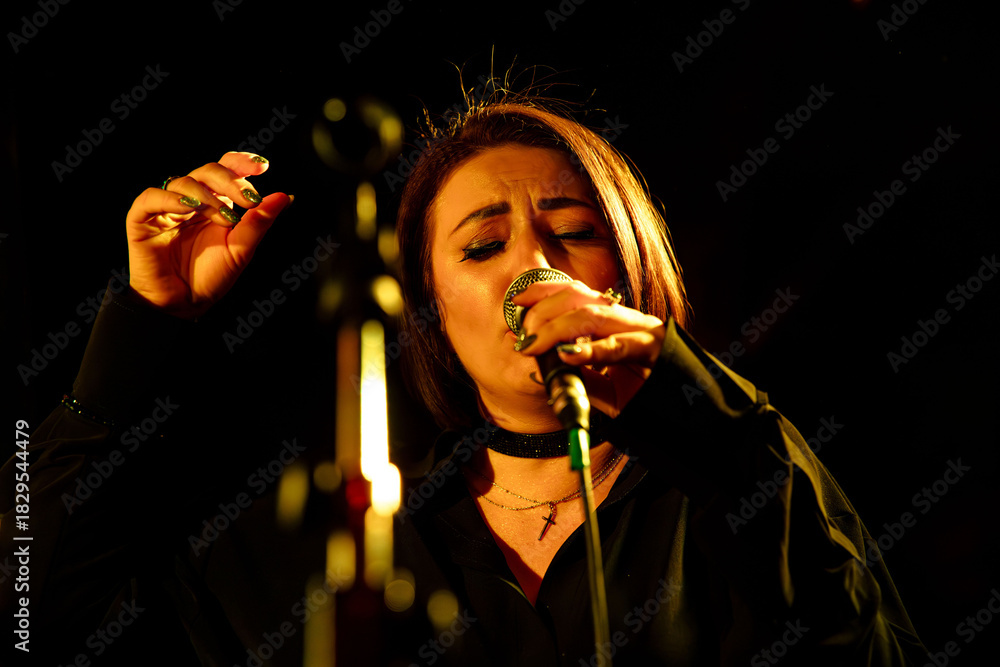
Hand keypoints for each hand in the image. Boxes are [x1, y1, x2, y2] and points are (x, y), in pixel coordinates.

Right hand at [125, 151, 291, 318]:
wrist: (185, 303)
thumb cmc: (211, 276)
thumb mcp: (241, 249)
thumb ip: (259, 222)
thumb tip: (286, 196)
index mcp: (215, 203)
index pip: (225, 170)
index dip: (241, 163)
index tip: (262, 166)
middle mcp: (191, 200)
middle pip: (207, 171)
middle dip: (230, 180)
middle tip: (247, 199)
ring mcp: (166, 208)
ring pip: (183, 182)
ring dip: (207, 196)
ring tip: (224, 218)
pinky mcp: (142, 220)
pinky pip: (151, 198)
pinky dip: (170, 198)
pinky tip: (189, 206)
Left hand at [512, 281, 665, 417]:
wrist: (688, 412)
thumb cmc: (646, 395)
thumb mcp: (604, 388)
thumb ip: (577, 377)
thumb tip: (539, 369)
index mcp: (614, 320)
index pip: (573, 291)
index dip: (542, 289)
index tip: (514, 300)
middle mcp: (627, 319)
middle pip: (577, 297)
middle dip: (542, 311)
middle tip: (522, 336)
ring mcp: (642, 332)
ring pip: (593, 315)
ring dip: (556, 328)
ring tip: (533, 344)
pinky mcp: (655, 351)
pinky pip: (619, 346)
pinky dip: (591, 349)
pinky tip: (567, 353)